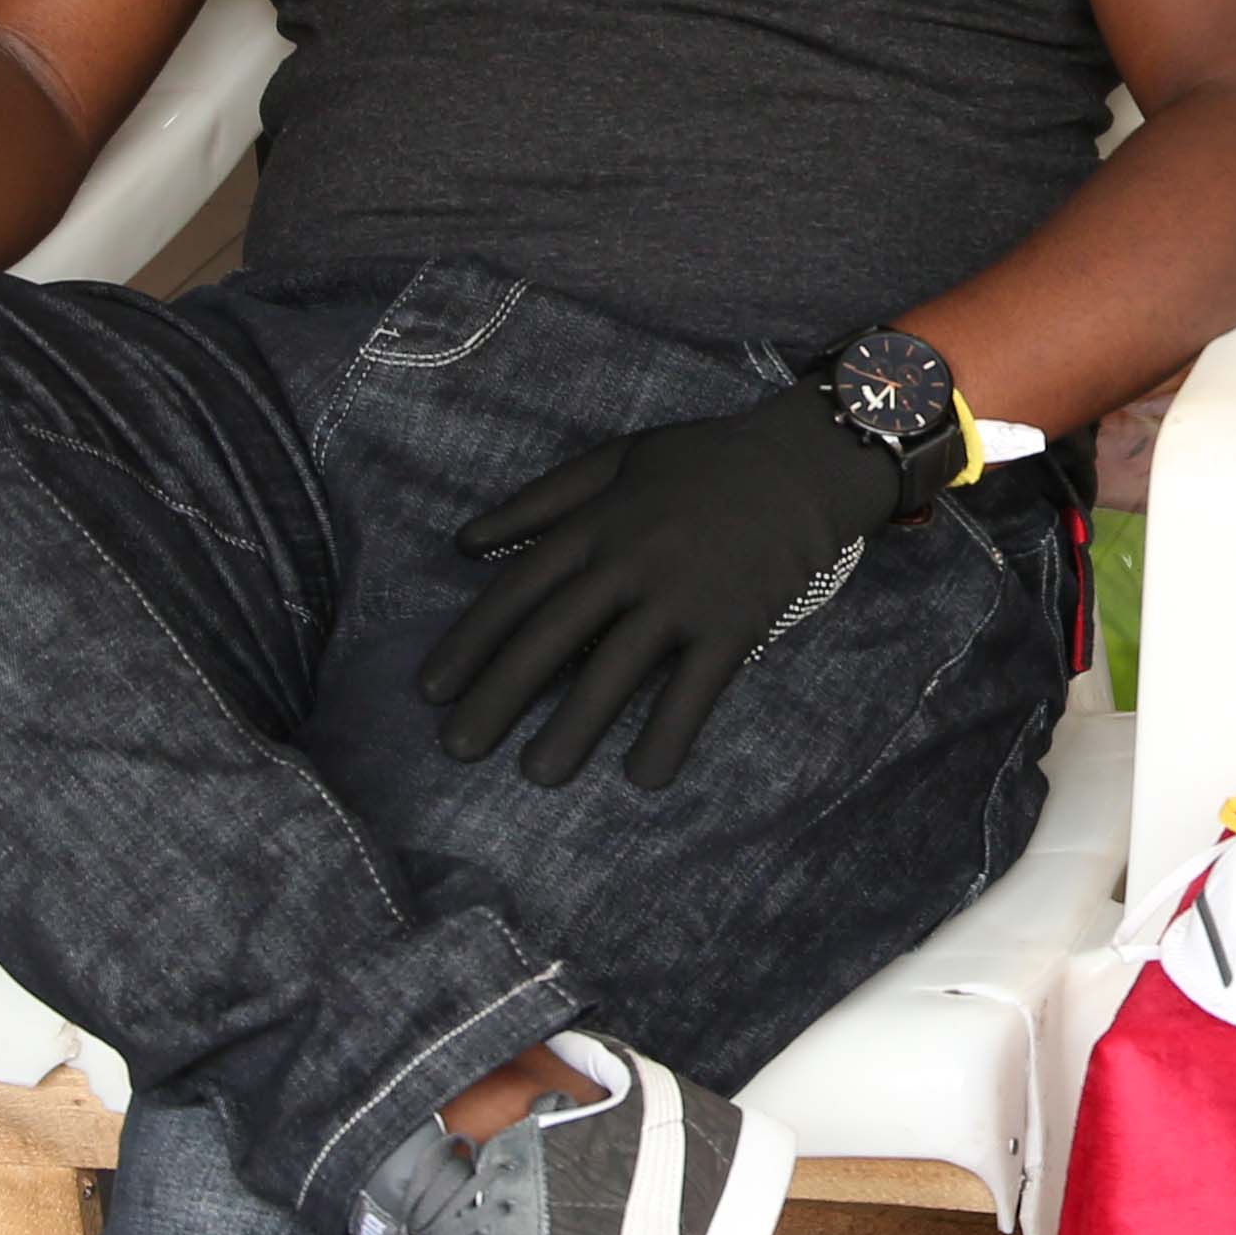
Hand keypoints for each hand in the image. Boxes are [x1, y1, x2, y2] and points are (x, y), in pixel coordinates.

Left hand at [420, 387, 909, 788]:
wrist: (803, 462)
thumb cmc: (705, 460)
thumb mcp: (616, 458)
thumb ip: (539, 501)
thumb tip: (463, 544)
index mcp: (596, 523)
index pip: (518, 590)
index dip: (470, 642)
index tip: (432, 691)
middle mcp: (630, 561)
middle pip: (553, 637)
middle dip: (499, 696)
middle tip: (458, 750)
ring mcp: (684, 594)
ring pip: (617, 669)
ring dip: (574, 726)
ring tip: (538, 776)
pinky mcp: (735, 622)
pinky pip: (697, 687)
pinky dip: (670, 732)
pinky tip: (643, 776)